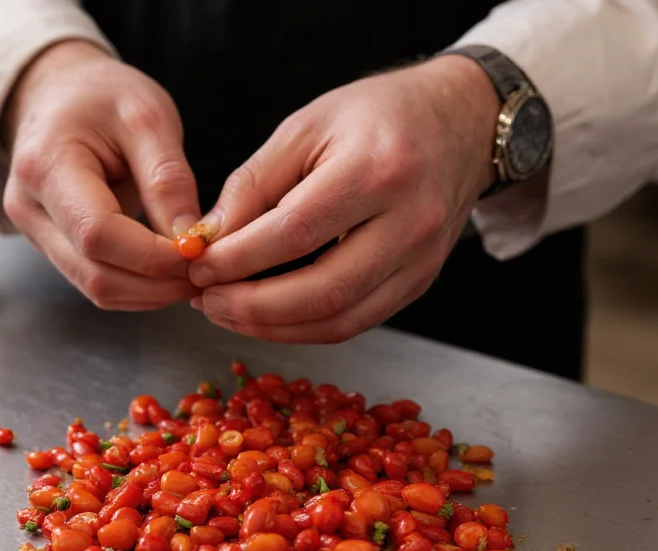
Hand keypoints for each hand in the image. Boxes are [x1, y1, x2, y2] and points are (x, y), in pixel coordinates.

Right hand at [1, 41, 199, 310]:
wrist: (59, 92)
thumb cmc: (103, 95)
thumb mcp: (147, 117)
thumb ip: (168, 180)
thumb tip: (191, 242)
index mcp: (45, 166)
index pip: (97, 234)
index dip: (152, 256)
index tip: (199, 252)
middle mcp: (29, 207)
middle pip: (95, 273)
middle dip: (157, 284)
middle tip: (207, 273)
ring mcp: (35, 232)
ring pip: (95, 288)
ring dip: (150, 293)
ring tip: (193, 274)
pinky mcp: (51, 245)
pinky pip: (95, 281)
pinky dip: (137, 287)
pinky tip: (168, 273)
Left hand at [188, 56, 498, 341]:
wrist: (458, 122)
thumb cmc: (376, 115)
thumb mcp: (305, 127)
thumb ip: (253, 185)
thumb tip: (209, 242)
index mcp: (377, 169)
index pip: (294, 233)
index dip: (237, 260)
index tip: (198, 265)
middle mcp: (410, 221)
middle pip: (321, 291)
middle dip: (251, 307)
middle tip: (206, 301)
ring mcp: (422, 259)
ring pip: (340, 320)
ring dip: (274, 327)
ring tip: (228, 312)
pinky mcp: (421, 281)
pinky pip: (357, 322)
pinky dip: (305, 328)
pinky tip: (269, 317)